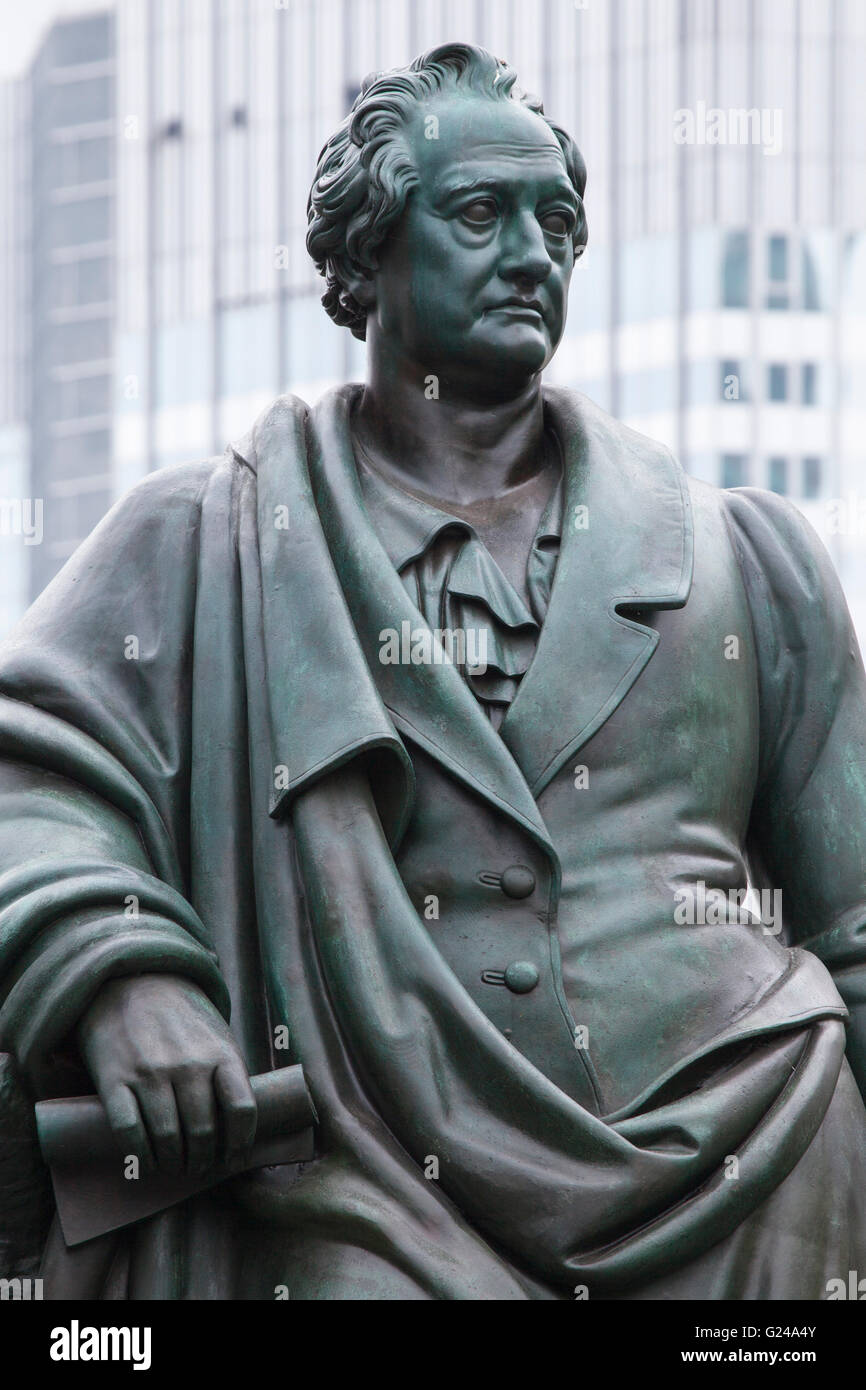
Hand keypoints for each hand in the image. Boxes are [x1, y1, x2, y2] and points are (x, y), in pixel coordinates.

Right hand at [76, 974, 255, 1177]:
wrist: (132, 983)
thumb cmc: (181, 1018)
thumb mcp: (216, 1036)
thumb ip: (228, 1076)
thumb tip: (240, 1131)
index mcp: (221, 1053)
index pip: (243, 1109)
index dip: (240, 1143)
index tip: (232, 1156)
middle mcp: (188, 1063)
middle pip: (204, 1131)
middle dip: (203, 1160)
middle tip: (199, 1168)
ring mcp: (150, 1071)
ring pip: (168, 1138)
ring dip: (174, 1164)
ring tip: (176, 1168)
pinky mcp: (115, 1079)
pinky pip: (130, 1132)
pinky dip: (141, 1156)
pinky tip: (147, 1162)